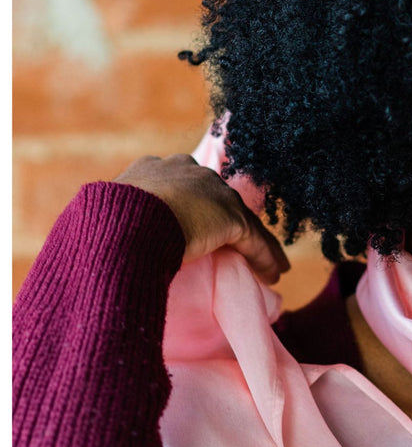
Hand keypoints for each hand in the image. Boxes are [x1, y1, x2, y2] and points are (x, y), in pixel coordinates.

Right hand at [114, 154, 289, 283]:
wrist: (119, 226)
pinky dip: (265, 258)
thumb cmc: (102, 229)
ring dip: (258, 246)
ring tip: (269, 269)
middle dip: (231, 221)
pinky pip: (254, 240)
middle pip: (219, 200)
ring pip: (242, 221)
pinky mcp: (230, 217)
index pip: (186, 188)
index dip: (199, 208)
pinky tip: (274, 276)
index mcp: (153, 170)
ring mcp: (212, 192)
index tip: (203, 227)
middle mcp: (187, 171)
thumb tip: (101, 251)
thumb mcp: (105, 222)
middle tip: (239, 245)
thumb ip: (116, 226)